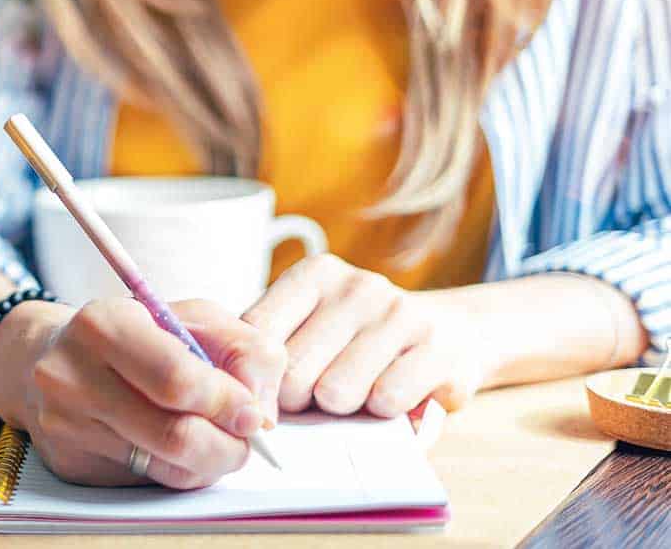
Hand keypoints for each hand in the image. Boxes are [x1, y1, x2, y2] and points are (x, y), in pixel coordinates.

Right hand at [0, 297, 283, 488]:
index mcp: (102, 324)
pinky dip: (176, 470)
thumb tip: (260, 413)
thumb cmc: (134, 332)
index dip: (228, 403)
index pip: (177, 380)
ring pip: (164, 467)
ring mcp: (64, 424)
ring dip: (208, 461)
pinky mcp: (69, 462)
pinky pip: (146, 482)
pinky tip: (173, 445)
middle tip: (244, 437)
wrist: (48, 355)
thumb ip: (243, 349)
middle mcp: (71, 375)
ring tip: (215, 439)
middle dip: (228, 444)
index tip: (253, 414)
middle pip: (174, 435)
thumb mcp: (191, 316)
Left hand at [242, 254, 484, 417]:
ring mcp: (402, 315)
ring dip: (340, 411)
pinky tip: (389, 399)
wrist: (450, 332)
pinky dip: (381, 414)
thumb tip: (239, 391)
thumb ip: (270, 346)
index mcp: (315, 274)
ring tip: (356, 395)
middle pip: (292, 371)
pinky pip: (386, 401)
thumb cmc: (359, 339)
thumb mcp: (310, 324)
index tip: (262, 399)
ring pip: (336, 392)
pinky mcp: (440, 351)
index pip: (257, 332)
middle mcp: (358, 286)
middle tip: (315, 397)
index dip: (254, 379)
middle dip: (296, 400)